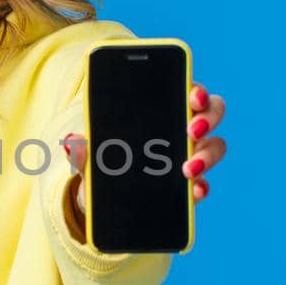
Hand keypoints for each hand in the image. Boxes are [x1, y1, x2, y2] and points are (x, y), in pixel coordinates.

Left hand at [59, 81, 227, 235]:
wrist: (98, 195)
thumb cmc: (99, 158)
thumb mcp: (88, 151)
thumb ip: (82, 148)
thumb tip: (71, 143)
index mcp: (164, 107)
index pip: (188, 89)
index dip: (196, 90)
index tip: (193, 95)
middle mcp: (184, 127)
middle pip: (211, 113)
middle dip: (207, 118)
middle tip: (192, 129)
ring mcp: (191, 155)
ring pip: (214, 147)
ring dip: (207, 155)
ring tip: (189, 168)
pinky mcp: (189, 185)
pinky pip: (203, 184)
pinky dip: (202, 187)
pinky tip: (195, 190)